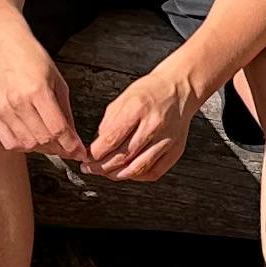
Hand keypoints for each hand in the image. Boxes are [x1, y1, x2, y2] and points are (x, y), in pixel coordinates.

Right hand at [0, 23, 85, 159]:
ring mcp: (3, 109)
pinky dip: (24, 146)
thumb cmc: (31, 58)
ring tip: (51, 141)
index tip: (79, 152)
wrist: (2, 45)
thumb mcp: (58, 80)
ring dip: (43, 148)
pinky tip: (32, 138)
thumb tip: (73, 137)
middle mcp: (18, 102)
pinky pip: (10, 142)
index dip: (72, 145)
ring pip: (28, 144)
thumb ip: (65, 110)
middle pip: (43, 139)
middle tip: (68, 146)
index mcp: (38, 90)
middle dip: (60, 148)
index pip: (58, 129)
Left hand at [81, 62, 199, 183]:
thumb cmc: (149, 92)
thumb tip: (96, 148)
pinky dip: (137, 177)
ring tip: (105, 173)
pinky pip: (153, 172)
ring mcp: (167, 140)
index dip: (94, 154)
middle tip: (90, 169)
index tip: (85, 158)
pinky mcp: (176, 150)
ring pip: (137, 168)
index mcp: (137, 108)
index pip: (111, 139)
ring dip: (117, 175)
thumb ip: (109, 124)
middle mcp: (153, 126)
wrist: (180, 89)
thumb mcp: (123, 99)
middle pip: (123, 156)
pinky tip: (126, 173)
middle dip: (101, 167)